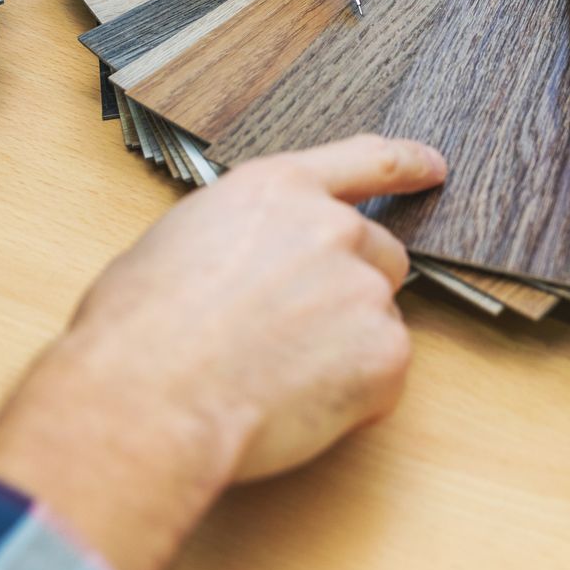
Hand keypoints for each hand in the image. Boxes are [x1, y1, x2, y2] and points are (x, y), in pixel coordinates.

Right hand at [0, 134, 446, 569]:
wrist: (148, 398)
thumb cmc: (135, 332)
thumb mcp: (175, 246)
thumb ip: (239, 240)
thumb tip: (248, 267)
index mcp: (277, 190)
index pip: (363, 161)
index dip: (406, 165)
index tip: (434, 168)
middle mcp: (334, 229)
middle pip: (380, 255)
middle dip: (351, 291)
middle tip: (293, 336)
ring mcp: (365, 290)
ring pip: (377, 320)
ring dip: (345, 347)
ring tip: (274, 378)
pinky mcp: (386, 354)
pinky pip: (382, 379)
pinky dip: (350, 400)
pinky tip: (291, 407)